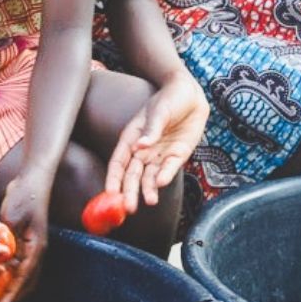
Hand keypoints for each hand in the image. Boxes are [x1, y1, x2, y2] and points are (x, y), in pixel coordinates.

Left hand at [0, 172, 50, 301]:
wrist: (32, 180)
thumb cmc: (25, 196)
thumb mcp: (13, 219)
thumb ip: (7, 240)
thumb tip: (0, 259)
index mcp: (37, 247)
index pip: (24, 277)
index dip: (12, 293)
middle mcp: (36, 250)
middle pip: (27, 281)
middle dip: (13, 295)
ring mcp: (32, 246)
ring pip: (23, 274)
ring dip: (10, 285)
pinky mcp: (25, 241)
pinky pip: (18, 263)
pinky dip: (9, 273)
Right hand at [106, 70, 208, 212]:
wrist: (191, 94)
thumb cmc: (169, 98)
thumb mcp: (159, 111)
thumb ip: (151, 130)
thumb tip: (139, 146)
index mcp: (131, 138)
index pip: (118, 162)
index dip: (113, 178)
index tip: (109, 193)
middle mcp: (143, 150)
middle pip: (133, 175)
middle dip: (129, 192)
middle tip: (128, 208)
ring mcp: (160, 154)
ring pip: (150, 177)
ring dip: (148, 190)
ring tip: (149, 201)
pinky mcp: (177, 155)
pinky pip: (169, 169)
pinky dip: (165, 177)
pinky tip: (161, 184)